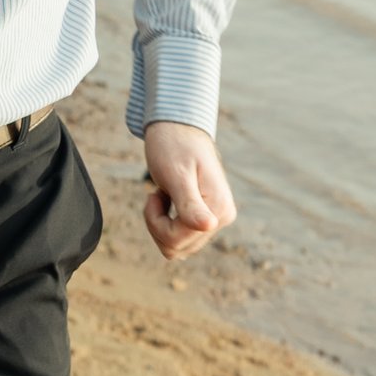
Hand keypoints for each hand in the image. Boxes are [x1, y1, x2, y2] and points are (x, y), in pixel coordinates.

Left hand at [142, 119, 233, 261]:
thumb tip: (209, 226)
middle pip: (175, 247)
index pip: (176, 240)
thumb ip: (190, 204)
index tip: (154, 193)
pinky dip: (164, 223)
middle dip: (156, 223)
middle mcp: (221, 218)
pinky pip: (178, 239)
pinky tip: (166, 200)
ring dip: (159, 224)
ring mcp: (215, 220)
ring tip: (161, 195)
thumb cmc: (173, 147)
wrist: (178, 128)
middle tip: (155, 193)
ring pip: (176, 247)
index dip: (156, 221)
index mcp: (218, 209)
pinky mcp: (206, 220)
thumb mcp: (177, 174)